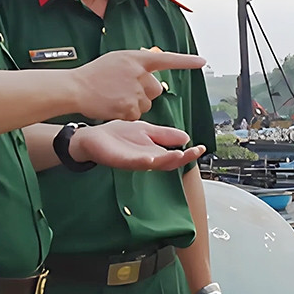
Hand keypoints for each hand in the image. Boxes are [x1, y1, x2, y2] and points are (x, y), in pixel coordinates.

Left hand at [69, 121, 204, 171]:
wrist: (92, 137)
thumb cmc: (118, 135)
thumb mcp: (146, 130)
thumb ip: (165, 135)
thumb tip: (186, 137)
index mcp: (153, 152)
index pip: (175, 155)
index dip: (189, 154)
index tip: (201, 148)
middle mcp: (146, 159)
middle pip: (168, 162)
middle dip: (182, 158)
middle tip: (194, 153)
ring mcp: (133, 161)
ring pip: (153, 164)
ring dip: (166, 160)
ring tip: (179, 155)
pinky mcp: (119, 160)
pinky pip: (133, 162)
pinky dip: (143, 161)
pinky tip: (151, 158)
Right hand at [70, 49, 206, 121]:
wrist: (77, 88)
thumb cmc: (95, 73)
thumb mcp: (117, 59)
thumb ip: (137, 64)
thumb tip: (152, 72)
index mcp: (136, 59)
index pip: (166, 59)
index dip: (186, 61)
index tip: (202, 62)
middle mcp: (139, 74)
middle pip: (156, 89)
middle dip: (147, 91)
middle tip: (127, 88)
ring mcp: (135, 92)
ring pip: (147, 103)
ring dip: (137, 103)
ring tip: (116, 96)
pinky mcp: (130, 109)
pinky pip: (138, 115)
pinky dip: (128, 113)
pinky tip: (114, 106)